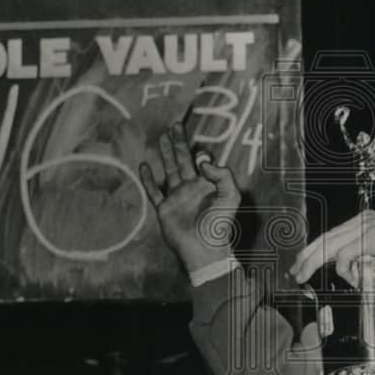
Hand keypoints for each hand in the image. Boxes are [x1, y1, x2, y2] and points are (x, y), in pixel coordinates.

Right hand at [139, 123, 240, 273]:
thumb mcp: (230, 196)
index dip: (199, 152)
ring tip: (161, 138)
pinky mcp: (164, 209)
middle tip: (175, 125)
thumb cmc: (220, 224)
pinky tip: (144, 165)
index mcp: (207, 184)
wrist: (204, 248)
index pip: (201, 162)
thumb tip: (202, 161)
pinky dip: (148, 179)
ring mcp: (176, 197)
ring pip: (169, 170)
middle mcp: (190, 188)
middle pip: (183, 160)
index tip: (198, 150)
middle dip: (179, 143)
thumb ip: (222, 175)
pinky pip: (154, 191)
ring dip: (165, 154)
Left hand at [290, 209, 374, 285]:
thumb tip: (358, 268)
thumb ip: (371, 251)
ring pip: (327, 247)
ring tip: (304, 278)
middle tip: (294, 272)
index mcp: (364, 220)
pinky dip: (345, 272)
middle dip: (304, 256)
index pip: (331, 234)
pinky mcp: (369, 239)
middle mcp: (361, 221)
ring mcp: (364, 228)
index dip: (313, 248)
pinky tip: (354, 281)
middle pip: (323, 239)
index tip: (302, 262)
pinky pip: (345, 258)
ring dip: (311, 264)